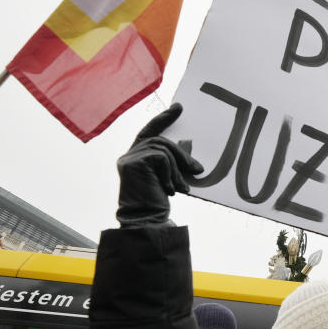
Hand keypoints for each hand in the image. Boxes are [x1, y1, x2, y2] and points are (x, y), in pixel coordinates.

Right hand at [116, 104, 203, 227]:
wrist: (146, 221)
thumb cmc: (157, 203)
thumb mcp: (169, 179)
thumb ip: (173, 165)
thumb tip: (194, 161)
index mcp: (136, 157)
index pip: (150, 131)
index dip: (163, 118)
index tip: (178, 107)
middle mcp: (128, 155)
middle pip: (160, 140)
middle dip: (182, 154)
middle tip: (199, 168)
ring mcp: (128, 159)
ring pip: (162, 149)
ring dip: (178, 168)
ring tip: (183, 187)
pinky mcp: (132, 163)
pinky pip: (160, 158)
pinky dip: (170, 173)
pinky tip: (170, 189)